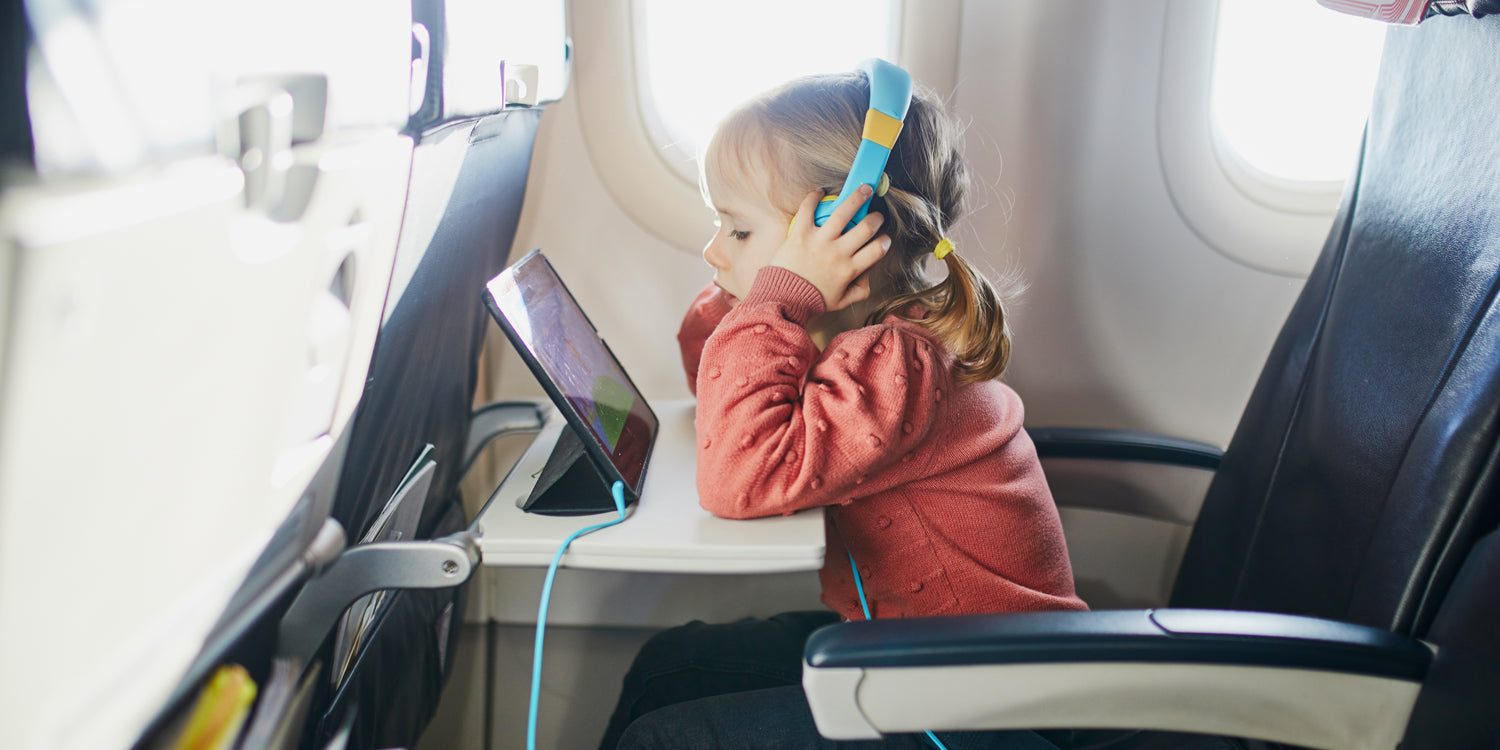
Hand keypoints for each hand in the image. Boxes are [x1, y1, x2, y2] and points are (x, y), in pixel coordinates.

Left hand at [770, 186, 890, 311]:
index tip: (884, 238)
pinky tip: (821, 192)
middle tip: (876, 215)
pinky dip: (814, 197)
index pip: (877, 250)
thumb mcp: (841, 302)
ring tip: (864, 188)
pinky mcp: (801, 234)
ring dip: (857, 198)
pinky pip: (808, 209)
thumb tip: (868, 276)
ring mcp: (820, 241)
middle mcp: (838, 253)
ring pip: (844, 213)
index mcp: (849, 270)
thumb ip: (860, 291)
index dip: (885, 242)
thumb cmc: (811, 301)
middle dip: (876, 218)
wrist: (782, 299)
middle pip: (866, 228)